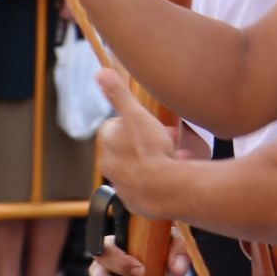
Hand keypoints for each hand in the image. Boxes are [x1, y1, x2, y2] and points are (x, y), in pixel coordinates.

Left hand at [94, 68, 186, 220]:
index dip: (132, 122)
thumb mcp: (137, 115)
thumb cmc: (150, 150)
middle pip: (127, 148)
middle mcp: (111, 168)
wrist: (164, 189)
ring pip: (139, 168)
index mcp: (108, 146)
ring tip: (175, 156)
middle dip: (145, 141)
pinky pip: (149, 187)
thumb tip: (101, 73)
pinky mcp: (138, 203)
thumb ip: (119, 94)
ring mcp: (124, 187)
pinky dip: (160, 180)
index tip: (147, 122)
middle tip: (165, 138)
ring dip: (154, 160)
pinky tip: (175, 174)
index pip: (114, 128)